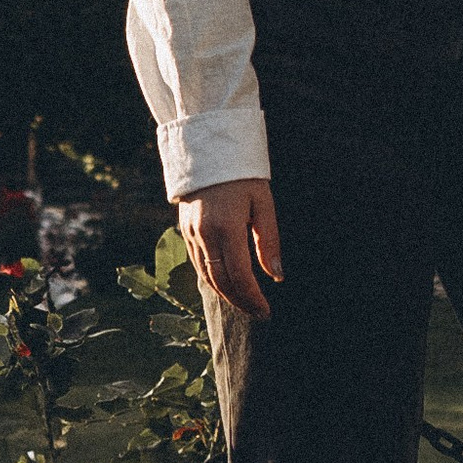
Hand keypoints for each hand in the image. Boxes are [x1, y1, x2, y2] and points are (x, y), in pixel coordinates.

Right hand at [178, 176, 282, 320]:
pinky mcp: (185, 230)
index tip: (266, 310)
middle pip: (221, 281)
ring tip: (245, 303)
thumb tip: (276, 276)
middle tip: (258, 312)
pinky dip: (211, 279)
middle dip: (240, 301)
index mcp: (226, 226)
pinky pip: (197, 264)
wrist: (210, 150)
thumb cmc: (243, 176)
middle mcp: (204, 233)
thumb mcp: (263, 203)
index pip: (239, 275)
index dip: (252, 297)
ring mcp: (191, 233)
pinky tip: (226, 285)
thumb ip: (269, 241)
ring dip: (225, 294)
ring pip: (206, 276)